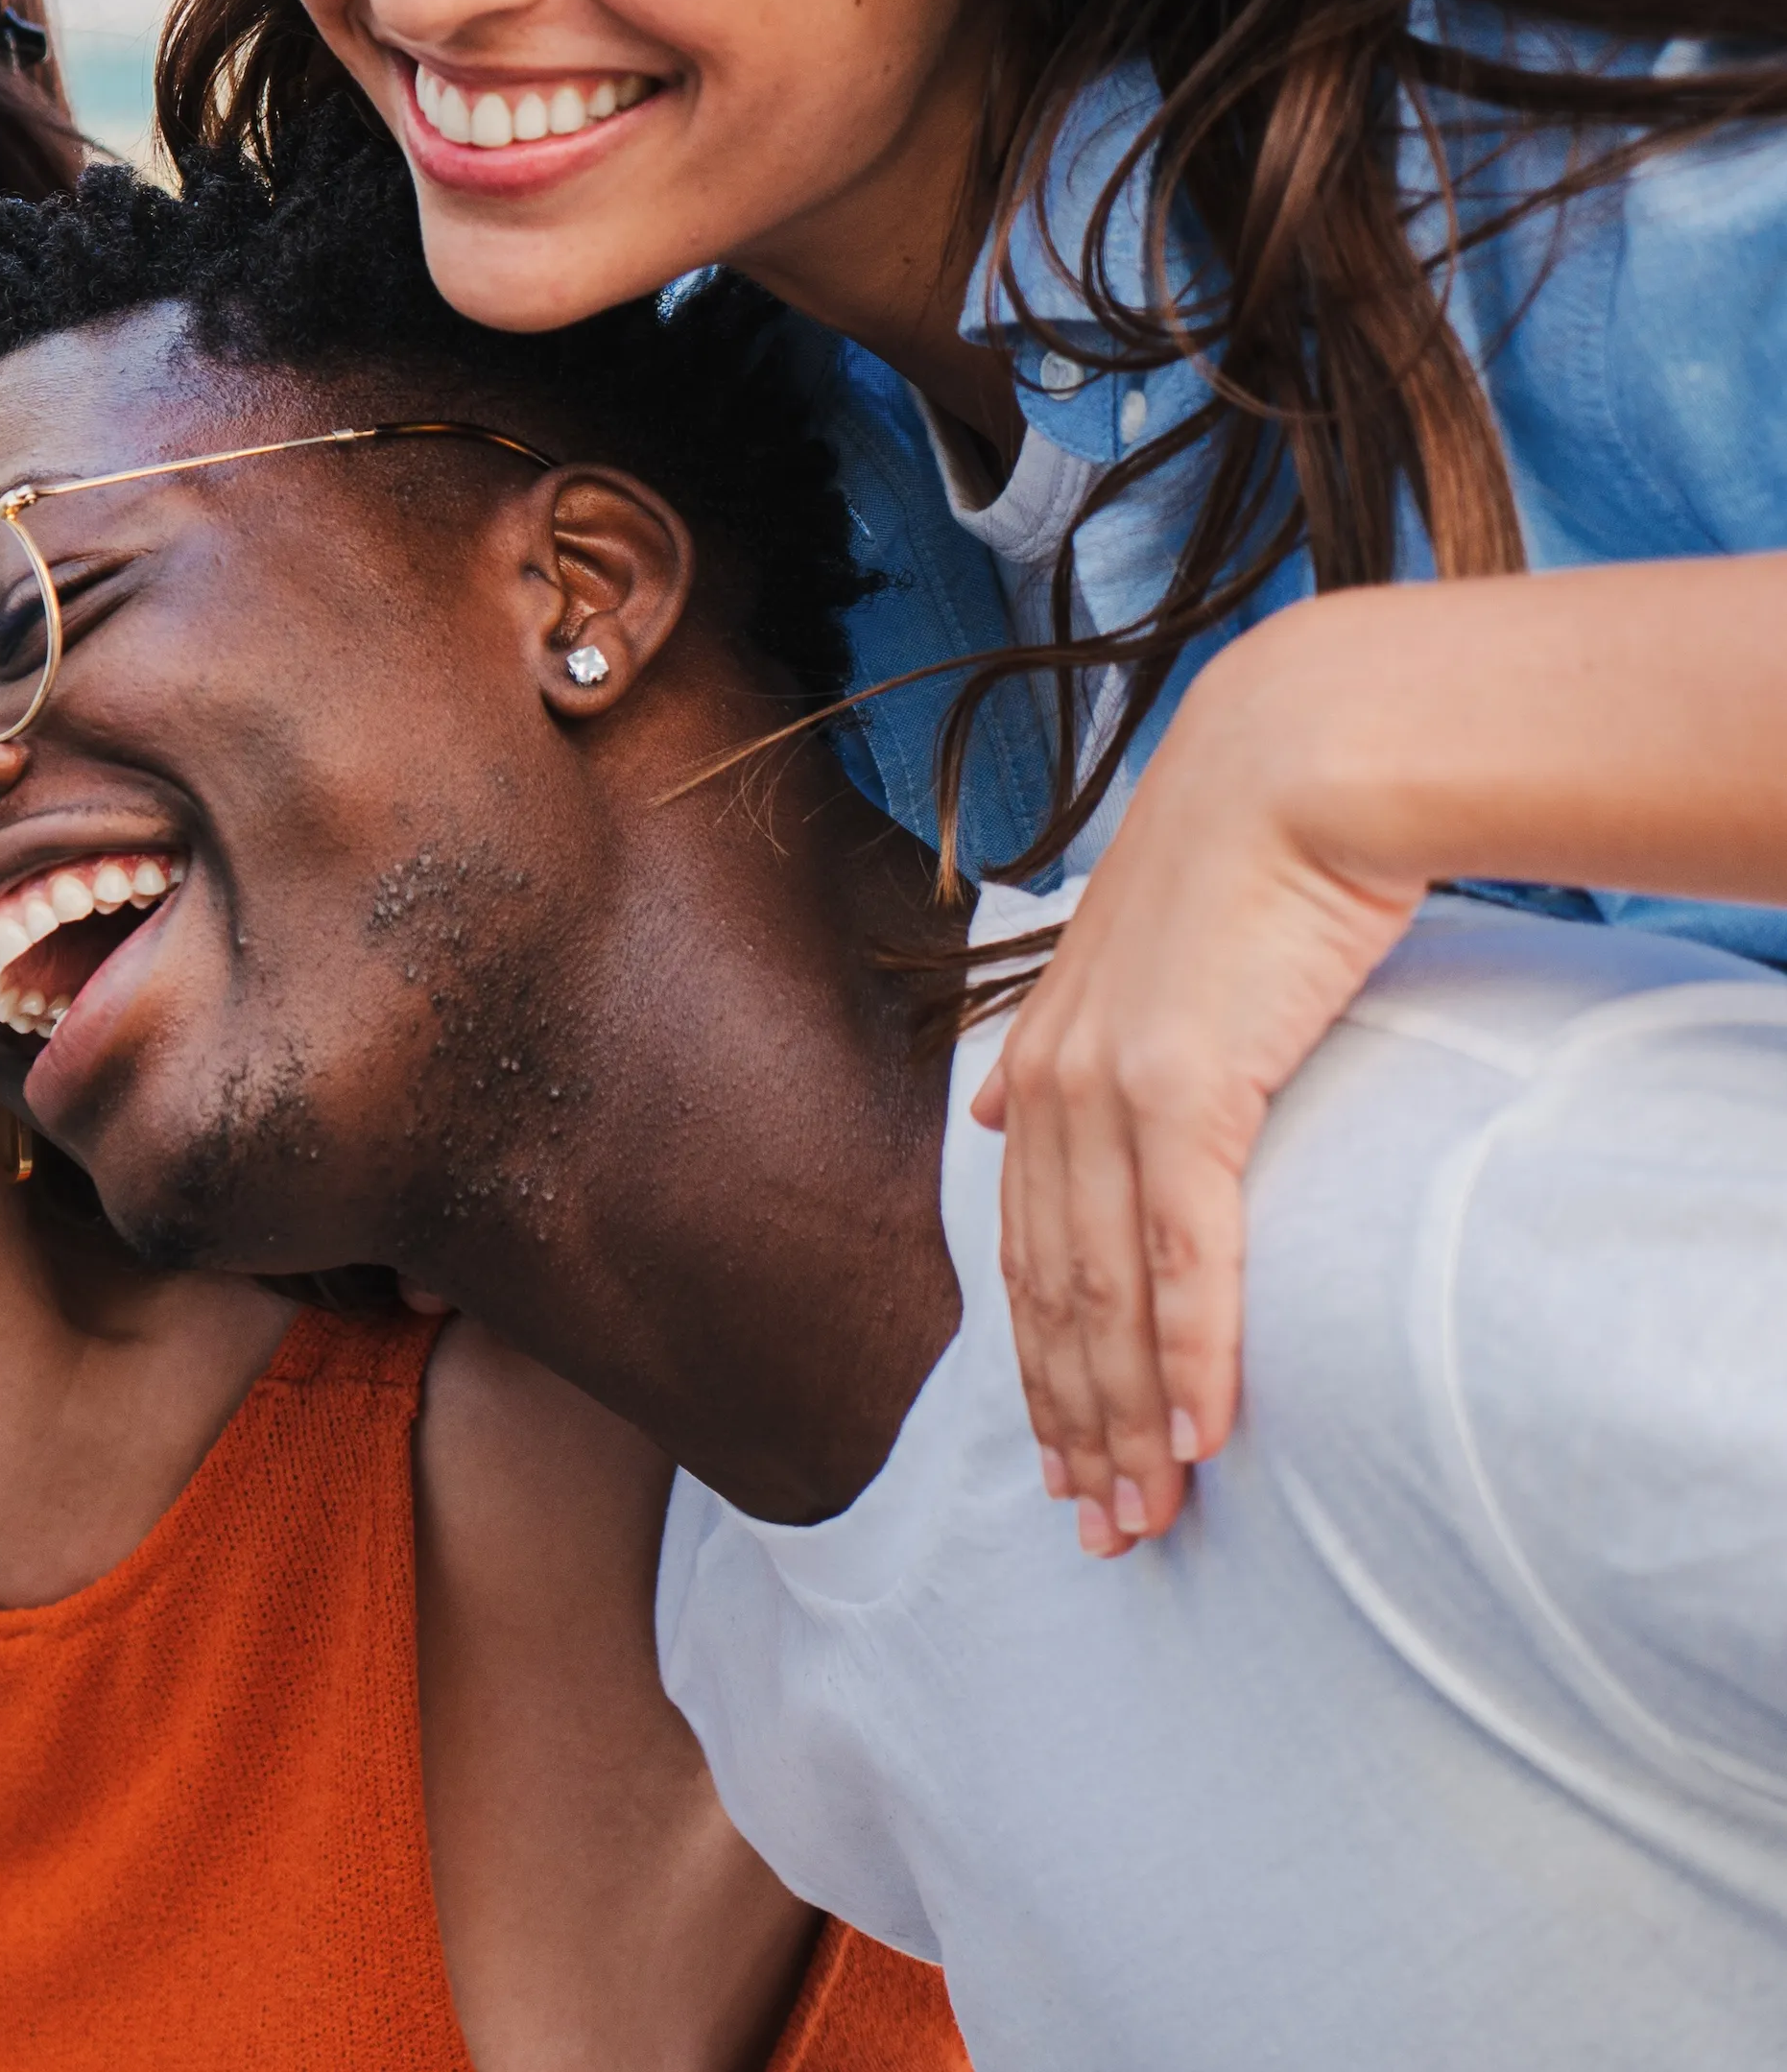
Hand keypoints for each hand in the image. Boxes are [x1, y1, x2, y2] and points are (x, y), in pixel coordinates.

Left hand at [975, 652, 1420, 1558]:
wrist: (1296, 764)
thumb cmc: (1238, 857)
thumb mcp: (1132, 956)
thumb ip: (1069, 1042)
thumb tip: (1001, 1100)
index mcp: (1041, 1063)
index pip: (1028, 1252)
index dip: (1041, 1367)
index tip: (1060, 1459)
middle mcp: (1055, 1088)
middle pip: (1053, 1298)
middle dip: (1071, 1424)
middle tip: (1099, 1531)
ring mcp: (1114, 1092)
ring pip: (1106, 1296)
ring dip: (1127, 1417)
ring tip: (1145, 1512)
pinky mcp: (1191, 1090)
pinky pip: (1183, 1253)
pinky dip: (1189, 1352)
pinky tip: (1201, 1432)